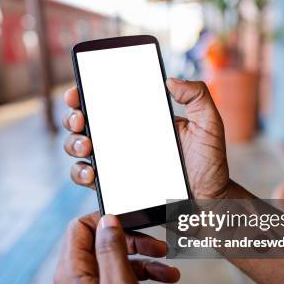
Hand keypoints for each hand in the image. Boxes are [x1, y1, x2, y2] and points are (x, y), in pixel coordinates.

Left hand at [54, 213, 179, 283]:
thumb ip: (112, 251)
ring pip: (116, 268)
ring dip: (146, 267)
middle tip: (161, 249)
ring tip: (170, 277)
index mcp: (72, 275)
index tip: (136, 224)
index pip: (80, 228)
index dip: (108, 221)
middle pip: (103, 246)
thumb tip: (107, 219)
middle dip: (135, 245)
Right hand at [62, 78, 230, 198]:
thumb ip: (198, 96)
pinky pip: (88, 179)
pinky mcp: (114, 187)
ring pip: (79, 149)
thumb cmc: (210, 165)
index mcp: (140, 119)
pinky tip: (91, 173)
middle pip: (84, 122)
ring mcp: (116, 163)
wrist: (209, 203)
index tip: (79, 92)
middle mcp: (123, 139)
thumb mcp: (209, 125)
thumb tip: (170, 80)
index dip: (85, 93)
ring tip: (86, 146)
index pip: (106, 101)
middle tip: (81, 120)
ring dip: (73, 144)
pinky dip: (81, 173)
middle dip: (73, 117)